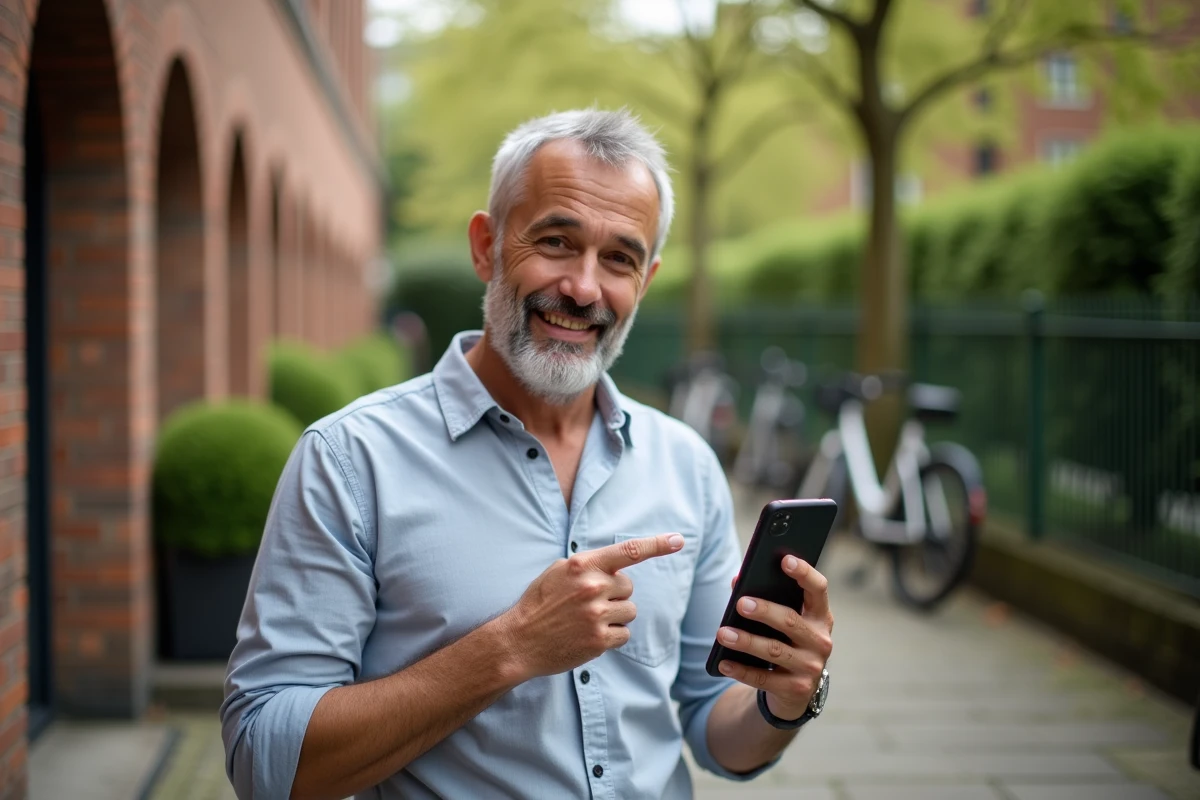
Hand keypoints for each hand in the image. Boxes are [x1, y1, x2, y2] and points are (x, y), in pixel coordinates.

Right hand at [500, 533, 684, 679]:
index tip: (678, 540)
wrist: (519, 640)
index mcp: (582, 565)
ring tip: (588, 620)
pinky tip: (589, 636)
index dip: (656, 544)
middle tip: (588, 603)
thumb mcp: (558, 571)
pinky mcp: (599, 640)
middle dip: (615, 594)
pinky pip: (624, 634)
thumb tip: (617, 563)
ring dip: (615, 616)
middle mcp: (592, 587)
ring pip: (630, 611)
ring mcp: (596, 615)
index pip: (628, 551)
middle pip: (628, 587)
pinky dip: (611, 636)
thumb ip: (588, 565)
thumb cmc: (539, 603)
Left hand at [716, 556, 832, 720]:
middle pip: (790, 621)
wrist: (797, 690)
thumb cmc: (786, 642)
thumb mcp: (784, 621)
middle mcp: (821, 640)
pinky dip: (741, 670)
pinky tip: (723, 662)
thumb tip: (736, 580)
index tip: (784, 559)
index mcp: (820, 616)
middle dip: (764, 611)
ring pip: (775, 651)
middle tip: (740, 604)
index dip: (804, 573)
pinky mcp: (796, 689)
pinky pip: (764, 678)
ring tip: (722, 633)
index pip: (818, 589)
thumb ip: (765, 597)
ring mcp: (811, 667)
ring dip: (746, 641)